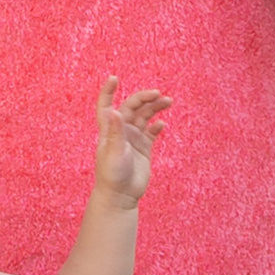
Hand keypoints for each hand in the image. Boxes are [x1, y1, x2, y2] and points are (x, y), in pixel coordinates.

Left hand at [93, 76, 170, 201]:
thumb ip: (116, 131)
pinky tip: (162, 124)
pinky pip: (151, 132)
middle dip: (144, 98)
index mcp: (109, 129)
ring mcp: (133, 138)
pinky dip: (157, 126)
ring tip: (168, 101)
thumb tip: (115, 111)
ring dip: (155, 108)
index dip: (108, 90)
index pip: (106, 104)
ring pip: (145, 116)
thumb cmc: (113, 175)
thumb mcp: (114, 152)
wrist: (121, 196)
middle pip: (132, 107)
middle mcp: (121, 130)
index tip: (115, 78)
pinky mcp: (143, 148)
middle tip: (158, 94)